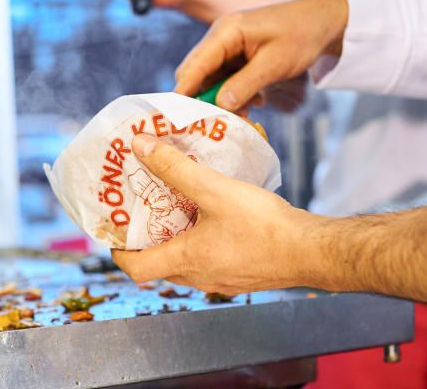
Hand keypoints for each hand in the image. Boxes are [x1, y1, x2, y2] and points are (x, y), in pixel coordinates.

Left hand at [111, 133, 328, 294]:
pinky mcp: (242, 275)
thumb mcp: (214, 189)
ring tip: (176, 205)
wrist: (311, 250)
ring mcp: (222, 280)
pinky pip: (209, 260)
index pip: (135, 268)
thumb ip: (175, 167)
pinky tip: (212, 215)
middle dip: (146, 238)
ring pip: (185, 262)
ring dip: (175, 237)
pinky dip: (200, 240)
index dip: (117, 250)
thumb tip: (140, 147)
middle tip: (143, 209)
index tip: (115, 228)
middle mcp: (199, 277)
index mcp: (186, 261)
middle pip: (158, 264)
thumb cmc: (264, 225)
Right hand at [174, 0, 348, 112]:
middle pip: (198, 72)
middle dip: (204, 98)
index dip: (184, 91)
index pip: (195, 64)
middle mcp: (221, 36)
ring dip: (223, 98)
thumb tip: (219, 106)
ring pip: (213, 78)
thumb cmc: (301, 36)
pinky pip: (227, 77)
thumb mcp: (274, 64)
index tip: (178, 117)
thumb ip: (244, 85)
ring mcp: (230, 45)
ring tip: (245, 113)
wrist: (325, 23)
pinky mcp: (239, 54)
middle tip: (216, 122)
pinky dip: (235, 92)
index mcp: (226, 31)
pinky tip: (255, 101)